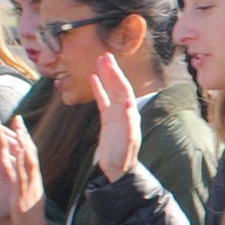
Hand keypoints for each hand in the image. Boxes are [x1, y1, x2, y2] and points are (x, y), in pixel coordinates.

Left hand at [0, 112, 47, 224]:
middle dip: (23, 135)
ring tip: (18, 131)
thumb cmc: (28, 213)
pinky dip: (20, 163)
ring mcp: (30, 185)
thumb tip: (20, 166)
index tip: (17, 121)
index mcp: (33, 176)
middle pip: (30, 152)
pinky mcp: (23, 193)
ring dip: (23, 145)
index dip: (24, 136)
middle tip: (17, 118)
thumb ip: (24, 177)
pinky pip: (22, 176)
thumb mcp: (27, 191)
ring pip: (28, 161)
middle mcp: (34, 177)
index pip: (29, 152)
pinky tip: (17, 153)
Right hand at [90, 53, 140, 181]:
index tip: (110, 63)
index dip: (117, 76)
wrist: (117, 169)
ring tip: (100, 60)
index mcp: (129, 113)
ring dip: (106, 76)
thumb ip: (128, 121)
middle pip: (118, 86)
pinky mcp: (108, 120)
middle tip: (104, 55)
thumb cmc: (123, 156)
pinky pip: (103, 100)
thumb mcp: (127, 140)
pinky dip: (99, 88)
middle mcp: (124, 111)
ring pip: (110, 90)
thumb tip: (130, 102)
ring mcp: (116, 114)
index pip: (123, 90)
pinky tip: (94, 78)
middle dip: (112, 70)